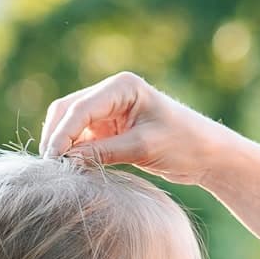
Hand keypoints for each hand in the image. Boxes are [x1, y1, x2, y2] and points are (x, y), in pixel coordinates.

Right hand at [39, 71, 223, 184]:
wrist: (209, 154)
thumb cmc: (185, 144)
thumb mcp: (143, 148)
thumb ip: (103, 152)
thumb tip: (66, 160)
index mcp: (122, 86)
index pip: (80, 108)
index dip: (62, 133)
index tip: (53, 159)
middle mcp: (112, 93)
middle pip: (68, 112)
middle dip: (57, 137)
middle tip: (50, 168)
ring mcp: (109, 111)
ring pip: (71, 125)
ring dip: (63, 145)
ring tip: (59, 172)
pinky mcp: (110, 129)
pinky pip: (83, 139)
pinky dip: (75, 152)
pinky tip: (72, 171)